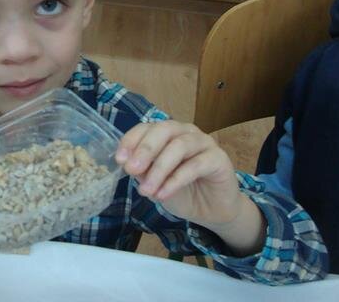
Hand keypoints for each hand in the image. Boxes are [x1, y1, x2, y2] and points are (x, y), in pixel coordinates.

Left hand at [115, 120, 243, 226]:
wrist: (211, 211)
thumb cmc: (181, 192)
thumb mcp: (155, 182)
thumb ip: (143, 171)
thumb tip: (127, 164)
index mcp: (168, 133)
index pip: (146, 127)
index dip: (131, 140)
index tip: (119, 159)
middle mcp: (186, 132)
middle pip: (164, 130)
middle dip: (145, 150)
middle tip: (131, 169)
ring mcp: (205, 142)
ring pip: (179, 146)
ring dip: (159, 169)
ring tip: (146, 191)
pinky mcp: (219, 159)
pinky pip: (196, 165)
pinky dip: (176, 180)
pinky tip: (163, 194)